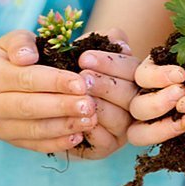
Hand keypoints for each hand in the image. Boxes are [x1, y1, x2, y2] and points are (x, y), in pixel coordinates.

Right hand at [0, 30, 95, 153]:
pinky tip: (79, 136)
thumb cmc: (13, 56)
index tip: (82, 84)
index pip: (28, 79)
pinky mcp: (10, 140)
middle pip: (30, 107)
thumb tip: (26, 56)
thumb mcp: (14, 40)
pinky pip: (36, 145)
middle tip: (90, 105)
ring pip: (35, 129)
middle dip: (63, 107)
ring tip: (90, 120)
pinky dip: (58, 143)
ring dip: (65, 127)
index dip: (56, 82)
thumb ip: (21, 43)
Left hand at [75, 29, 140, 158]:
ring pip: (120, 119)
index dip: (111, 64)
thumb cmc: (72, 71)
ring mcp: (124, 128)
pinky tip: (75, 120)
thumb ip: (101, 40)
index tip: (85, 58)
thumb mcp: (84, 50)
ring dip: (99, 108)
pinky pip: (105, 142)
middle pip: (130, 95)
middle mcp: (135, 104)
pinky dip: (91, 131)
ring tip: (78, 98)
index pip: (132, 69)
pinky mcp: (108, 147)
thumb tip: (117, 38)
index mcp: (135, 78)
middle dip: (105, 86)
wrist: (49, 104)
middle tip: (83, 79)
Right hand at [127, 29, 184, 149]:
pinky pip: (175, 147)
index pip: (143, 74)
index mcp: (160, 70)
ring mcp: (167, 120)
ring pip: (144, 132)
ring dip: (163, 128)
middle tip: (180, 96)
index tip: (180, 75)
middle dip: (157, 102)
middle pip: (138, 106)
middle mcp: (157, 94)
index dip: (157, 76)